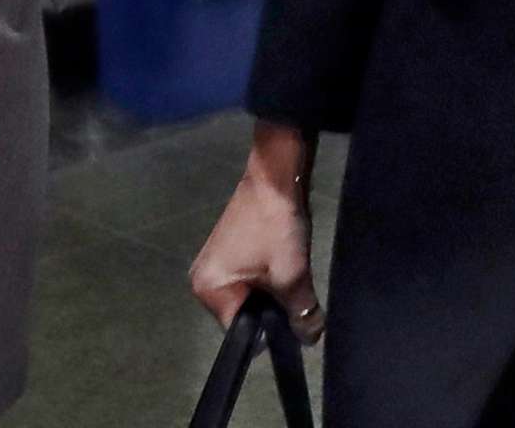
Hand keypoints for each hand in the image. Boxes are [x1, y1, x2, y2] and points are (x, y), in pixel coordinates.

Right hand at [189, 121, 325, 343]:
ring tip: (289, 273)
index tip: (291, 317)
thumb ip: (301, 312)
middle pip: (244, 315)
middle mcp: (203, 280)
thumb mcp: (292, 274)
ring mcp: (214, 264)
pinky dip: (268, 278)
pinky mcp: (228, 253)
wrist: (276, 175)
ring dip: (272, 292)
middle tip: (292, 290)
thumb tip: (311, 338)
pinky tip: (282, 262)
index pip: (240, 332)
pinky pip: (249, 280)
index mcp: (208, 289)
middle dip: (271, 309)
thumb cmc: (275, 225)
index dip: (269, 330)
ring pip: (250, 297)